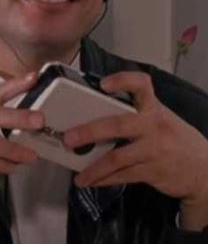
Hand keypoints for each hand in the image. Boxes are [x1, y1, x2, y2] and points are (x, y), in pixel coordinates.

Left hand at [63, 71, 207, 205]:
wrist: (203, 168)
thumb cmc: (169, 136)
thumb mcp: (157, 118)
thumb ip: (131, 114)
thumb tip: (87, 114)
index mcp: (152, 107)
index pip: (141, 85)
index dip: (123, 81)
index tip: (103, 84)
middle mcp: (153, 125)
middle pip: (118, 125)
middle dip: (90, 132)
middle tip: (68, 138)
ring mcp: (154, 149)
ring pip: (117, 157)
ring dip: (93, 168)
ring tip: (77, 174)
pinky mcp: (153, 171)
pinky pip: (124, 176)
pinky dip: (105, 180)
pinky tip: (91, 181)